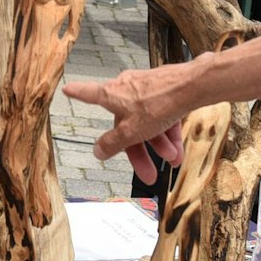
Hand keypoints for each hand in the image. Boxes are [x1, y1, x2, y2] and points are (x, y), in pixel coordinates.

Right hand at [61, 63, 207, 182]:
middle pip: (127, 124)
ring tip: (172, 161)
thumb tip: (97, 151)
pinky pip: (162, 116)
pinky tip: (178, 151)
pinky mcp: (166, 91)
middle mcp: (127, 88)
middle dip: (140, 151)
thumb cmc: (159, 102)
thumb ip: (113, 143)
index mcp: (112, 94)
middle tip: (148, 174)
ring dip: (159, 146)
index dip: (77, 93)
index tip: (67, 89)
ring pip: (148, 123)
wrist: (193, 86)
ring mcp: (147, 89)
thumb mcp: (132, 131)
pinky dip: (169, 134)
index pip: (88, 93)